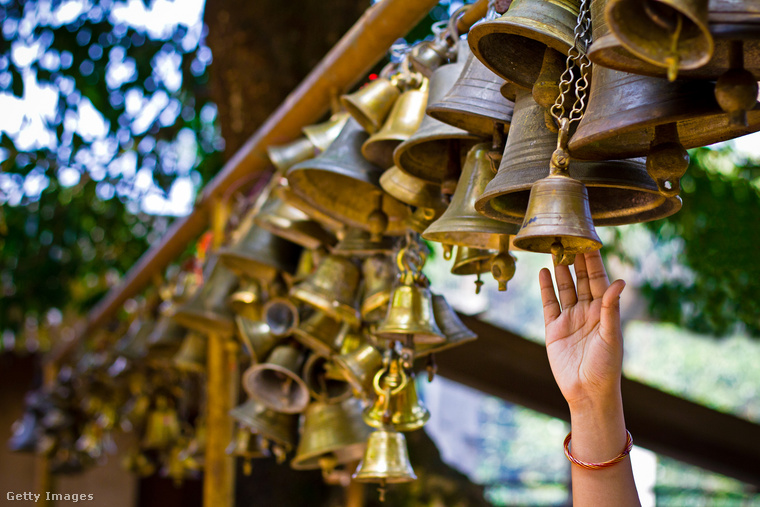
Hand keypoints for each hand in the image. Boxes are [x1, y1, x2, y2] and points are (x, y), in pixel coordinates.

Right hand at [539, 251, 625, 408]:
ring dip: (561, 270)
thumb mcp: (612, 335)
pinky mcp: (554, 328)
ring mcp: (570, 318)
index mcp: (605, 311)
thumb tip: (619, 281)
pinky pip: (549, 303)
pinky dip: (546, 288)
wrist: (587, 391)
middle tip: (570, 238)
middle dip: (576, 260)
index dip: (594, 261)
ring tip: (555, 250)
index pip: (599, 279)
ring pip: (565, 288)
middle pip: (581, 279)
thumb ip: (611, 307)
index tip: (590, 241)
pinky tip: (544, 272)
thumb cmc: (606, 366)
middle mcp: (588, 311)